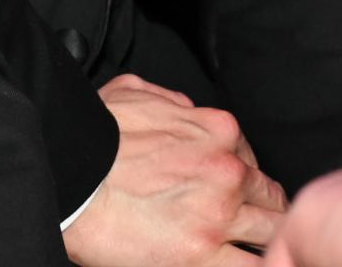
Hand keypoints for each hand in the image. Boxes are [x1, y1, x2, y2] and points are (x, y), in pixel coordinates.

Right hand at [64, 75, 284, 264]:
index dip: (244, 183)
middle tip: (246, 227)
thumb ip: (174, 101)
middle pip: (270, 198)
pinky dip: (256, 266)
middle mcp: (229, 172)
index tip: (233, 196)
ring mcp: (219, 215)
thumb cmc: (95, 135)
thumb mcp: (138, 92)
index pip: (252, 162)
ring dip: (262, 242)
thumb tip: (185, 109)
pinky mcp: (201, 253)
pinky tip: (247, 263)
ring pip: (270, 232)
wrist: (71, 173)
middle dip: (260, 213)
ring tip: (249, 250)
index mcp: (220, 131)